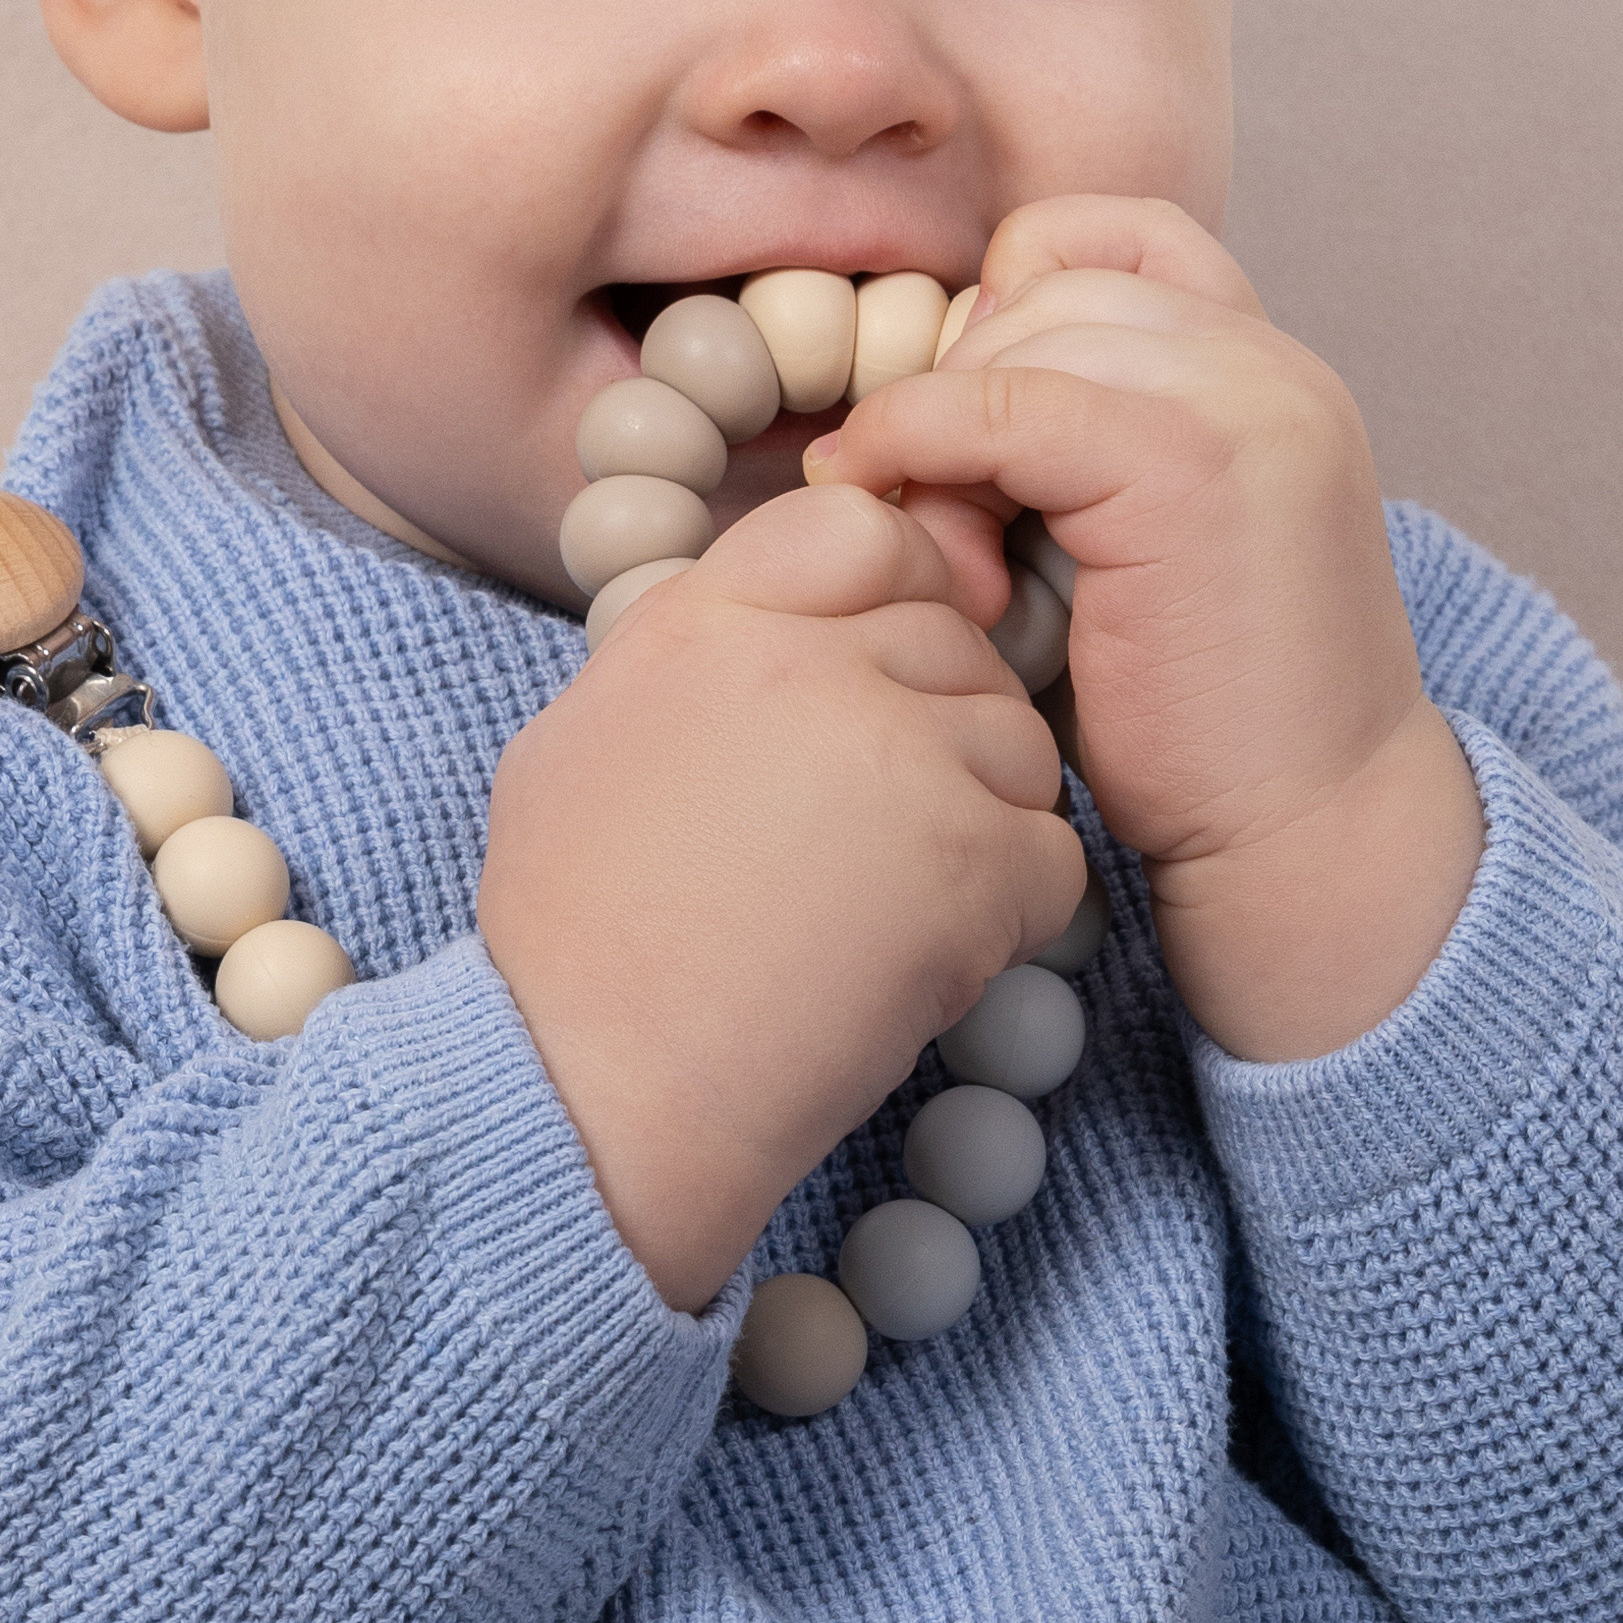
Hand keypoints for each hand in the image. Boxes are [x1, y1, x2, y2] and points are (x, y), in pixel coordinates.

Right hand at [479, 483, 1081, 1312]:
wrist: (588, 1090)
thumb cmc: (570, 942)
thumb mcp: (581, 741)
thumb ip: (689, 660)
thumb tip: (765, 639)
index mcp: (705, 620)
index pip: (859, 531)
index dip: (894, 594)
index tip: (878, 676)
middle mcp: (805, 661)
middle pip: (954, 641)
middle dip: (939, 730)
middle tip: (877, 835)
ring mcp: (897, 754)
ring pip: (1019, 743)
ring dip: (981, 823)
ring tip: (885, 908)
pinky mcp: (969, 860)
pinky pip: (1052, 856)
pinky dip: (1009, 917)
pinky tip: (917, 963)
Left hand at [808, 197, 1484, 1062]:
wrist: (1311, 837)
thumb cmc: (1205, 726)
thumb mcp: (1141, 546)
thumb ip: (1076, 447)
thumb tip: (923, 396)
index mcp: (1268, 370)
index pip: (1108, 236)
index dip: (1009, 311)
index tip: (969, 433)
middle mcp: (1269, 361)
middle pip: (1048, 285)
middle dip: (964, 391)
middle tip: (943, 535)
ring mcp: (1240, 399)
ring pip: (1016, 341)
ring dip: (944, 441)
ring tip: (959, 575)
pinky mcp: (1184, 463)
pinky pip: (996, 406)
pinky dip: (924, 460)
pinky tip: (939, 567)